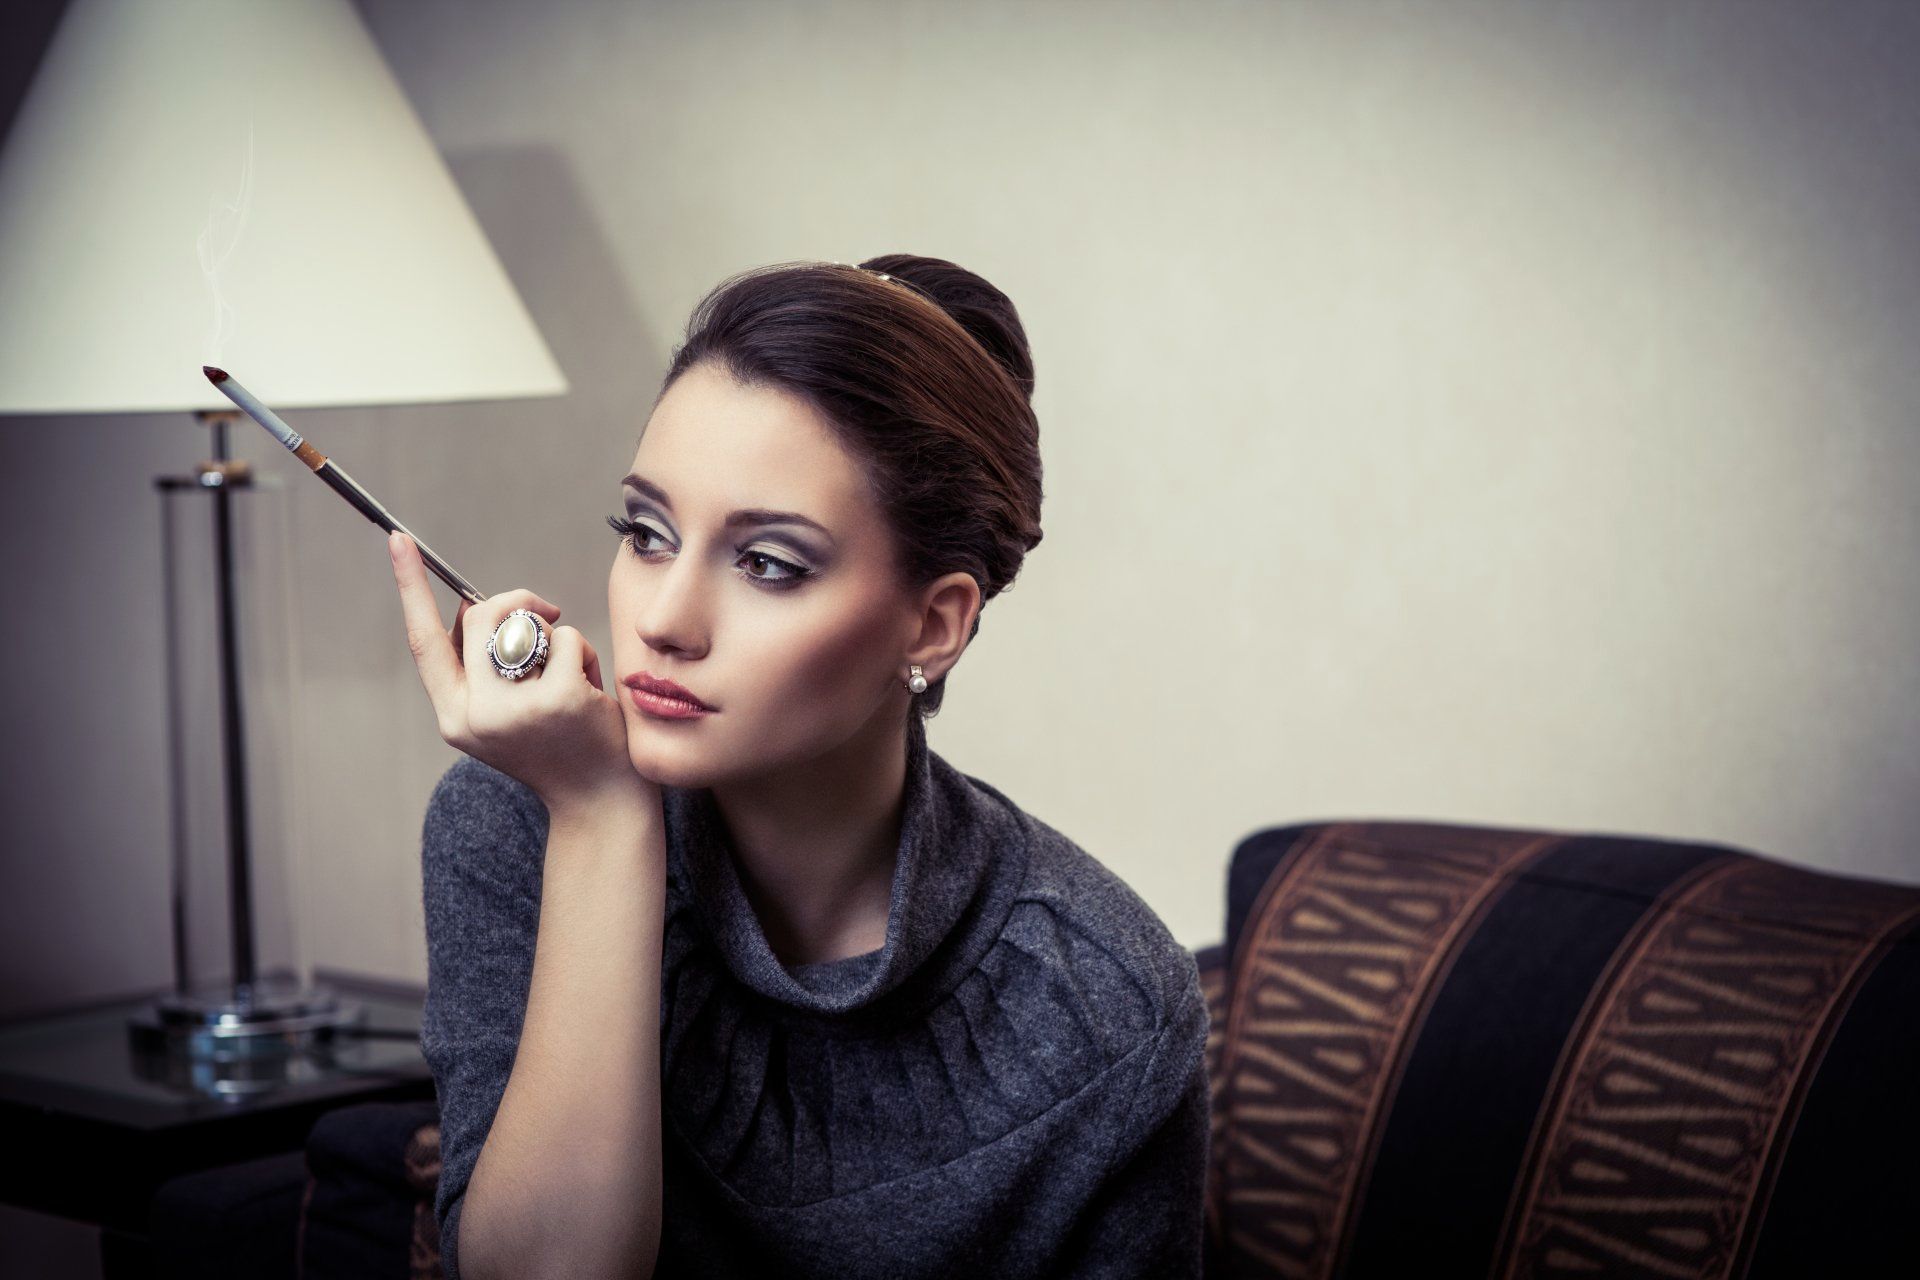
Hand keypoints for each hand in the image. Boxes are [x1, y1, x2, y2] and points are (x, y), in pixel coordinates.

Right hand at [388, 531, 654, 813]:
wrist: (599, 801)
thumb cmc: (558, 745)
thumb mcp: (506, 712)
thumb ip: (483, 667)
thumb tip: (473, 606)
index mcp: (454, 717)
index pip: (423, 641)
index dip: (410, 588)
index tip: (399, 540)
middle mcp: (475, 716)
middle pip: (482, 615)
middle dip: (520, 602)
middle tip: (548, 612)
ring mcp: (515, 709)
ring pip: (527, 624)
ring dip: (556, 638)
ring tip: (572, 677)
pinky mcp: (558, 700)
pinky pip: (567, 638)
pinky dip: (585, 653)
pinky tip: (592, 690)